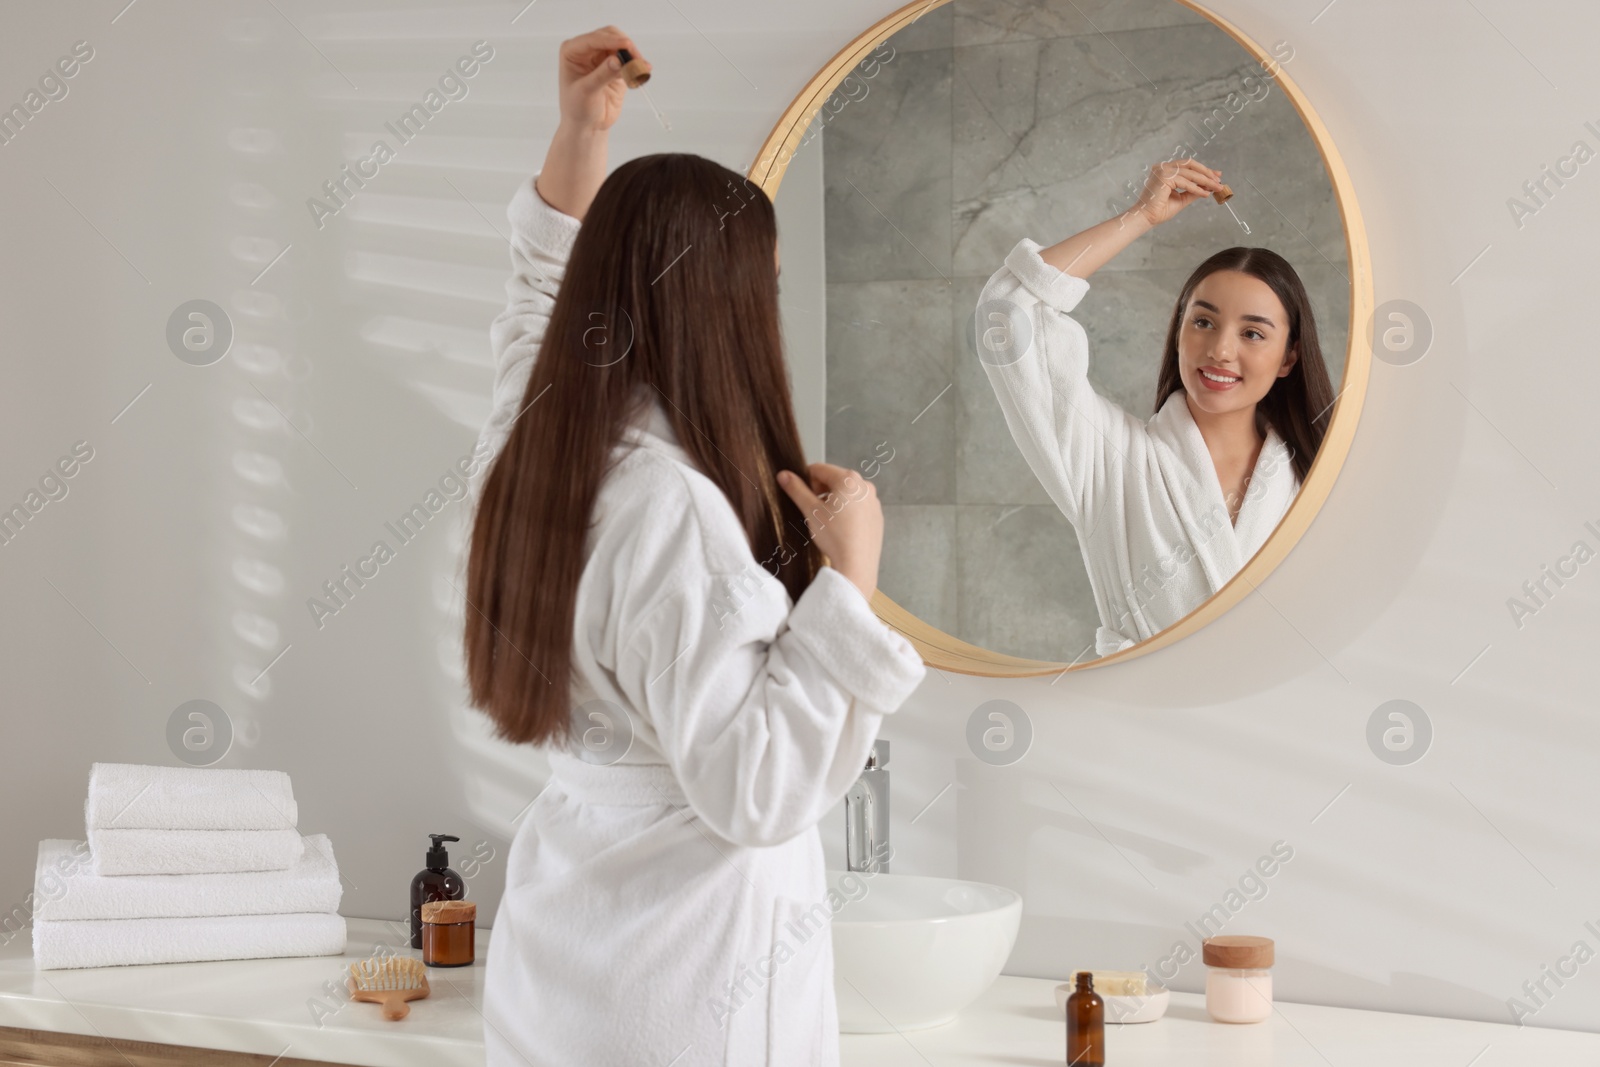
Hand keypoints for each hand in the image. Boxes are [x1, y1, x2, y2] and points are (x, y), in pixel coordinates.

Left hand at [556, 25, 639, 131]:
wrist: (587, 126)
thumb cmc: (578, 109)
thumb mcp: (586, 91)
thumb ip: (602, 74)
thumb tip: (618, 60)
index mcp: (572, 51)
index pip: (593, 39)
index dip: (611, 41)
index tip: (627, 45)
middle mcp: (587, 50)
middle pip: (610, 36)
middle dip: (625, 46)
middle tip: (636, 60)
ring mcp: (602, 57)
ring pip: (622, 46)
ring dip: (633, 56)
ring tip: (641, 69)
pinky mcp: (616, 67)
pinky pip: (629, 60)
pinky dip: (636, 66)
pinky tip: (642, 73)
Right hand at [776, 463, 882, 602]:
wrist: (857, 564)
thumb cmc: (835, 537)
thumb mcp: (811, 511)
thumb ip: (796, 489)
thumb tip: (784, 475)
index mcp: (849, 480)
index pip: (819, 469)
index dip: (805, 481)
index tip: (801, 496)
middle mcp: (865, 486)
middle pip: (834, 479)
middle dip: (820, 492)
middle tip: (813, 511)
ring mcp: (873, 501)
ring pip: (846, 494)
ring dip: (833, 502)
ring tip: (827, 522)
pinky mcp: (876, 516)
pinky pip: (858, 507)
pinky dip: (847, 512)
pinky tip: (840, 528)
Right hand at [1133, 158, 1223, 226]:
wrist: (1146, 218)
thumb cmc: (1160, 210)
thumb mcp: (1181, 198)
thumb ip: (1193, 191)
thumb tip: (1208, 186)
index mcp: (1165, 170)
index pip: (1188, 166)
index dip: (1203, 170)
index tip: (1216, 175)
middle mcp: (1163, 167)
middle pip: (1190, 164)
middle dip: (1206, 172)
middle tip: (1219, 180)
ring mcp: (1163, 171)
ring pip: (1190, 173)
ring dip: (1205, 180)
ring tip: (1216, 187)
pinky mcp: (1164, 177)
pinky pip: (1186, 182)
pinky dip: (1197, 188)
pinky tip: (1205, 193)